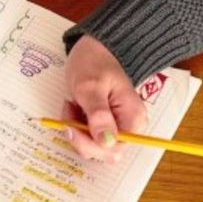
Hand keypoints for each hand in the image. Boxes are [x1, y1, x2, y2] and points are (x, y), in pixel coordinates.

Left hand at [63, 36, 147, 161]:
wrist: (96, 49)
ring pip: (93, 147)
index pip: (114, 149)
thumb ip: (98, 115)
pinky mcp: (105, 126)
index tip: (71, 125)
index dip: (89, 143)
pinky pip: (89, 138)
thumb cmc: (96, 62)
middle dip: (80, 136)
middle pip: (103, 152)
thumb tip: (106, 142)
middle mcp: (129, 127)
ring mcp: (117, 127)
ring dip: (76, 130)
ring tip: (72, 106)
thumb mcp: (91, 86)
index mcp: (133, 119)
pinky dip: (76, 126)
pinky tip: (74, 108)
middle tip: (69, 111)